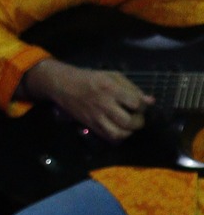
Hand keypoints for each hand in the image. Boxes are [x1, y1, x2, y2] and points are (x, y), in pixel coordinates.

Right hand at [24, 57, 153, 141]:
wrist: (63, 85)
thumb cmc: (91, 78)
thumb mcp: (112, 76)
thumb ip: (132, 88)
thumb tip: (150, 101)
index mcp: (110, 88)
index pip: (135, 103)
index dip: (142, 106)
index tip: (139, 104)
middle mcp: (103, 104)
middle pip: (128, 121)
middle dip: (138, 122)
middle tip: (136, 117)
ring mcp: (95, 116)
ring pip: (118, 133)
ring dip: (128, 132)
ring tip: (128, 125)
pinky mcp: (90, 124)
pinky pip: (107, 137)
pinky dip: (117, 137)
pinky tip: (118, 129)